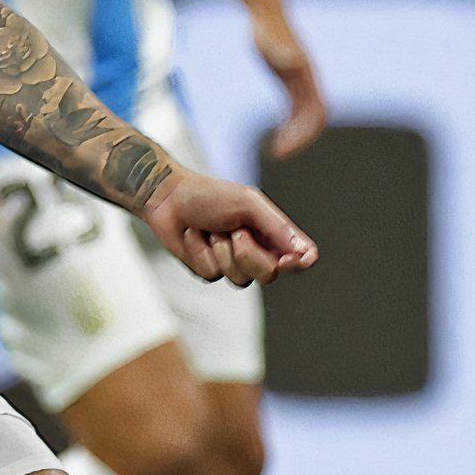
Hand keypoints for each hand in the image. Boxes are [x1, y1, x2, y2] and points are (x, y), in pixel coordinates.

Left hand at [140, 169, 318, 286]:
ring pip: (239, 279)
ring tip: (211, 230)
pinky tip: (194, 236)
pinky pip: (211, 274)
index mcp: (271, 233)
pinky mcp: (209, 270)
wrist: (167, 198)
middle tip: (233, 231)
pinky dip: (200, 253)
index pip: (299, 258)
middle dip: (248, 254)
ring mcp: (232, 263)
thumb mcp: (248, 204)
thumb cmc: (209, 195)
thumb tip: (307, 254)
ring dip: (221, 251)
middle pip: (269, 275)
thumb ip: (277, 227)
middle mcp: (257, 251)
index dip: (297, 263)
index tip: (287, 260)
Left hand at [253, 12, 325, 159]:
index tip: (288, 145)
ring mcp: (300, 83)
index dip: (307, 131)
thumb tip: (293, 61)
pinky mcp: (288, 83)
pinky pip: (294, 111)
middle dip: (299, 139)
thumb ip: (281, 50)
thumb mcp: (269, 39)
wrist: (265, 13)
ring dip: (294, 136)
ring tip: (275, 152)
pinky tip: (274, 138)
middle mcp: (309, 82)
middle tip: (278, 155)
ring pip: (304, 117)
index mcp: (307, 76)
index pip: (317, 111)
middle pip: (313, 118)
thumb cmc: (266, 26)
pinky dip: (287, 126)